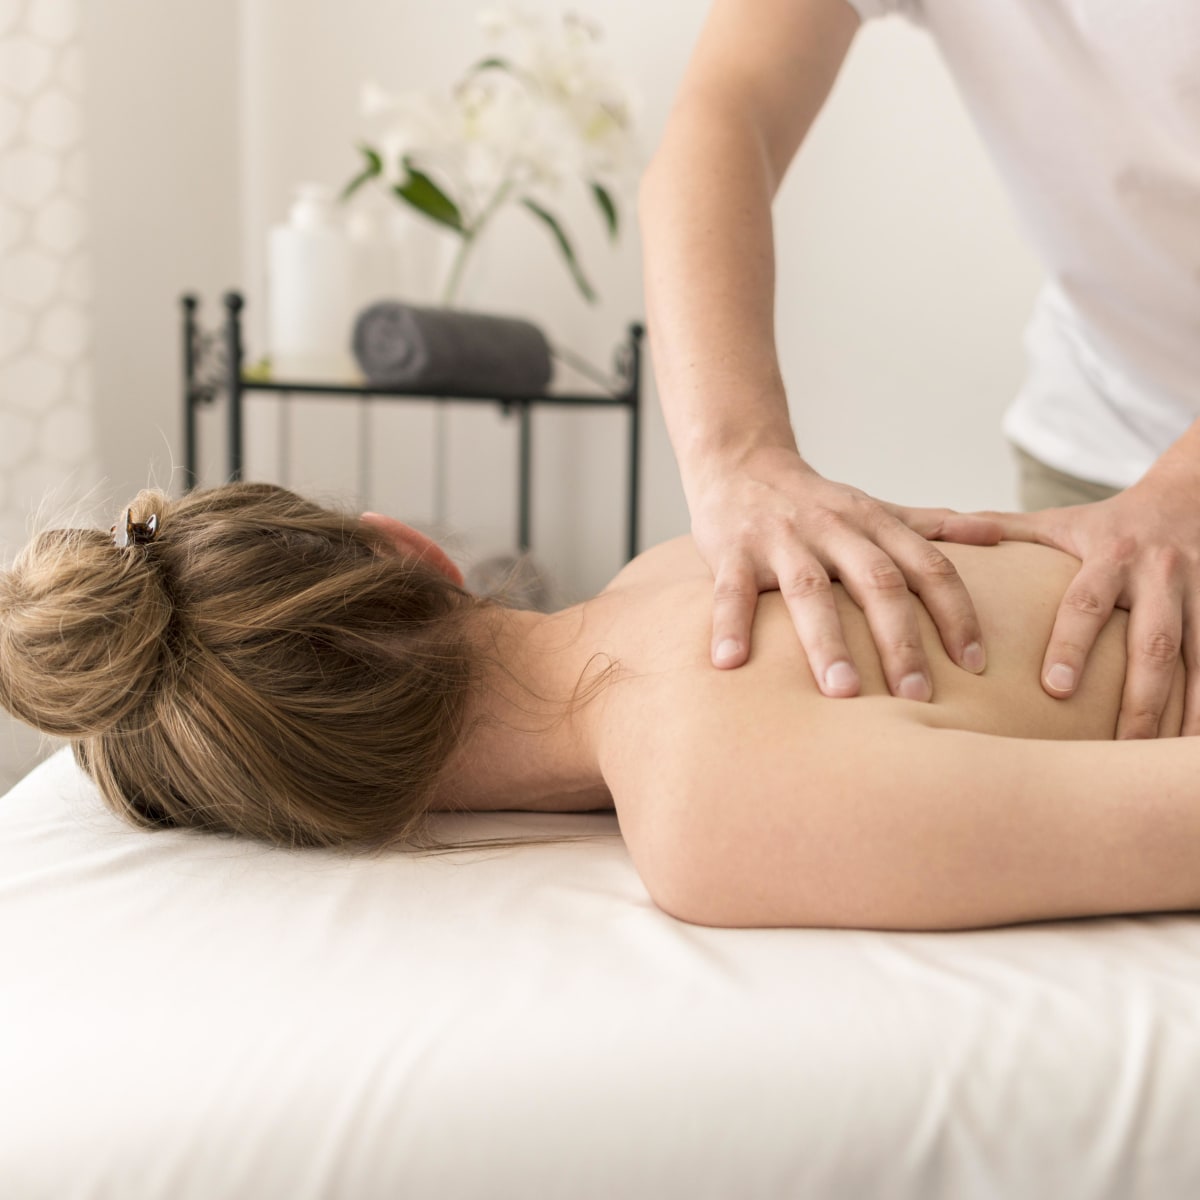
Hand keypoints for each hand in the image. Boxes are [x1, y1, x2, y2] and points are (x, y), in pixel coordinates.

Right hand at [689, 446, 1002, 697]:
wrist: (740, 463)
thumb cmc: (815, 503)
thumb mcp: (875, 508)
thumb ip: (930, 525)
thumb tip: (999, 534)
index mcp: (874, 523)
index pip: (928, 567)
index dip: (955, 613)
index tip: (974, 665)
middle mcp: (834, 529)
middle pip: (877, 582)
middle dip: (900, 640)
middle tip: (917, 697)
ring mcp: (781, 539)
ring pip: (809, 590)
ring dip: (826, 641)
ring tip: (842, 692)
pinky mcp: (732, 550)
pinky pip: (731, 591)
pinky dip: (730, 625)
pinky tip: (729, 664)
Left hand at [974, 473, 1199, 737]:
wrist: (1190, 497)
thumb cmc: (1106, 523)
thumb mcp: (1056, 522)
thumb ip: (1000, 532)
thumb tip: (936, 534)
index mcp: (1111, 555)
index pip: (1085, 603)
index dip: (1071, 644)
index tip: (1053, 688)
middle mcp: (1160, 576)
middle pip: (1154, 644)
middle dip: (1140, 698)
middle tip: (1120, 746)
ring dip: (1186, 714)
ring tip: (1160, 760)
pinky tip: (1193, 748)